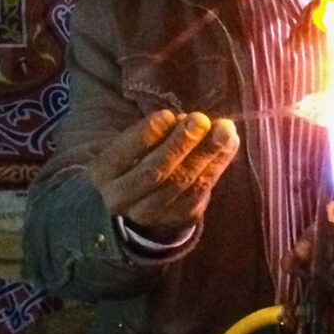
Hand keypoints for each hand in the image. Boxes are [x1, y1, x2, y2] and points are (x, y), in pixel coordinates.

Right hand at [87, 110, 239, 239]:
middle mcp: (122, 198)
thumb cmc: (132, 161)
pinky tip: (230, 143)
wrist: (134, 205)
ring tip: (224, 129)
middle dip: (180, 145)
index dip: (145, 136)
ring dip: (207, 154)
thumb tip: (185, 120)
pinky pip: (200, 192)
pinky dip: (218, 165)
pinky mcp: (177, 218)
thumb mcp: (128, 146)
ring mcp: (151, 214)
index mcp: (103, 173)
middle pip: (154, 172)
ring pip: (181, 184)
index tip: (167, 115)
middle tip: (200, 120)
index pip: (121, 155)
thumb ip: (152, 133)